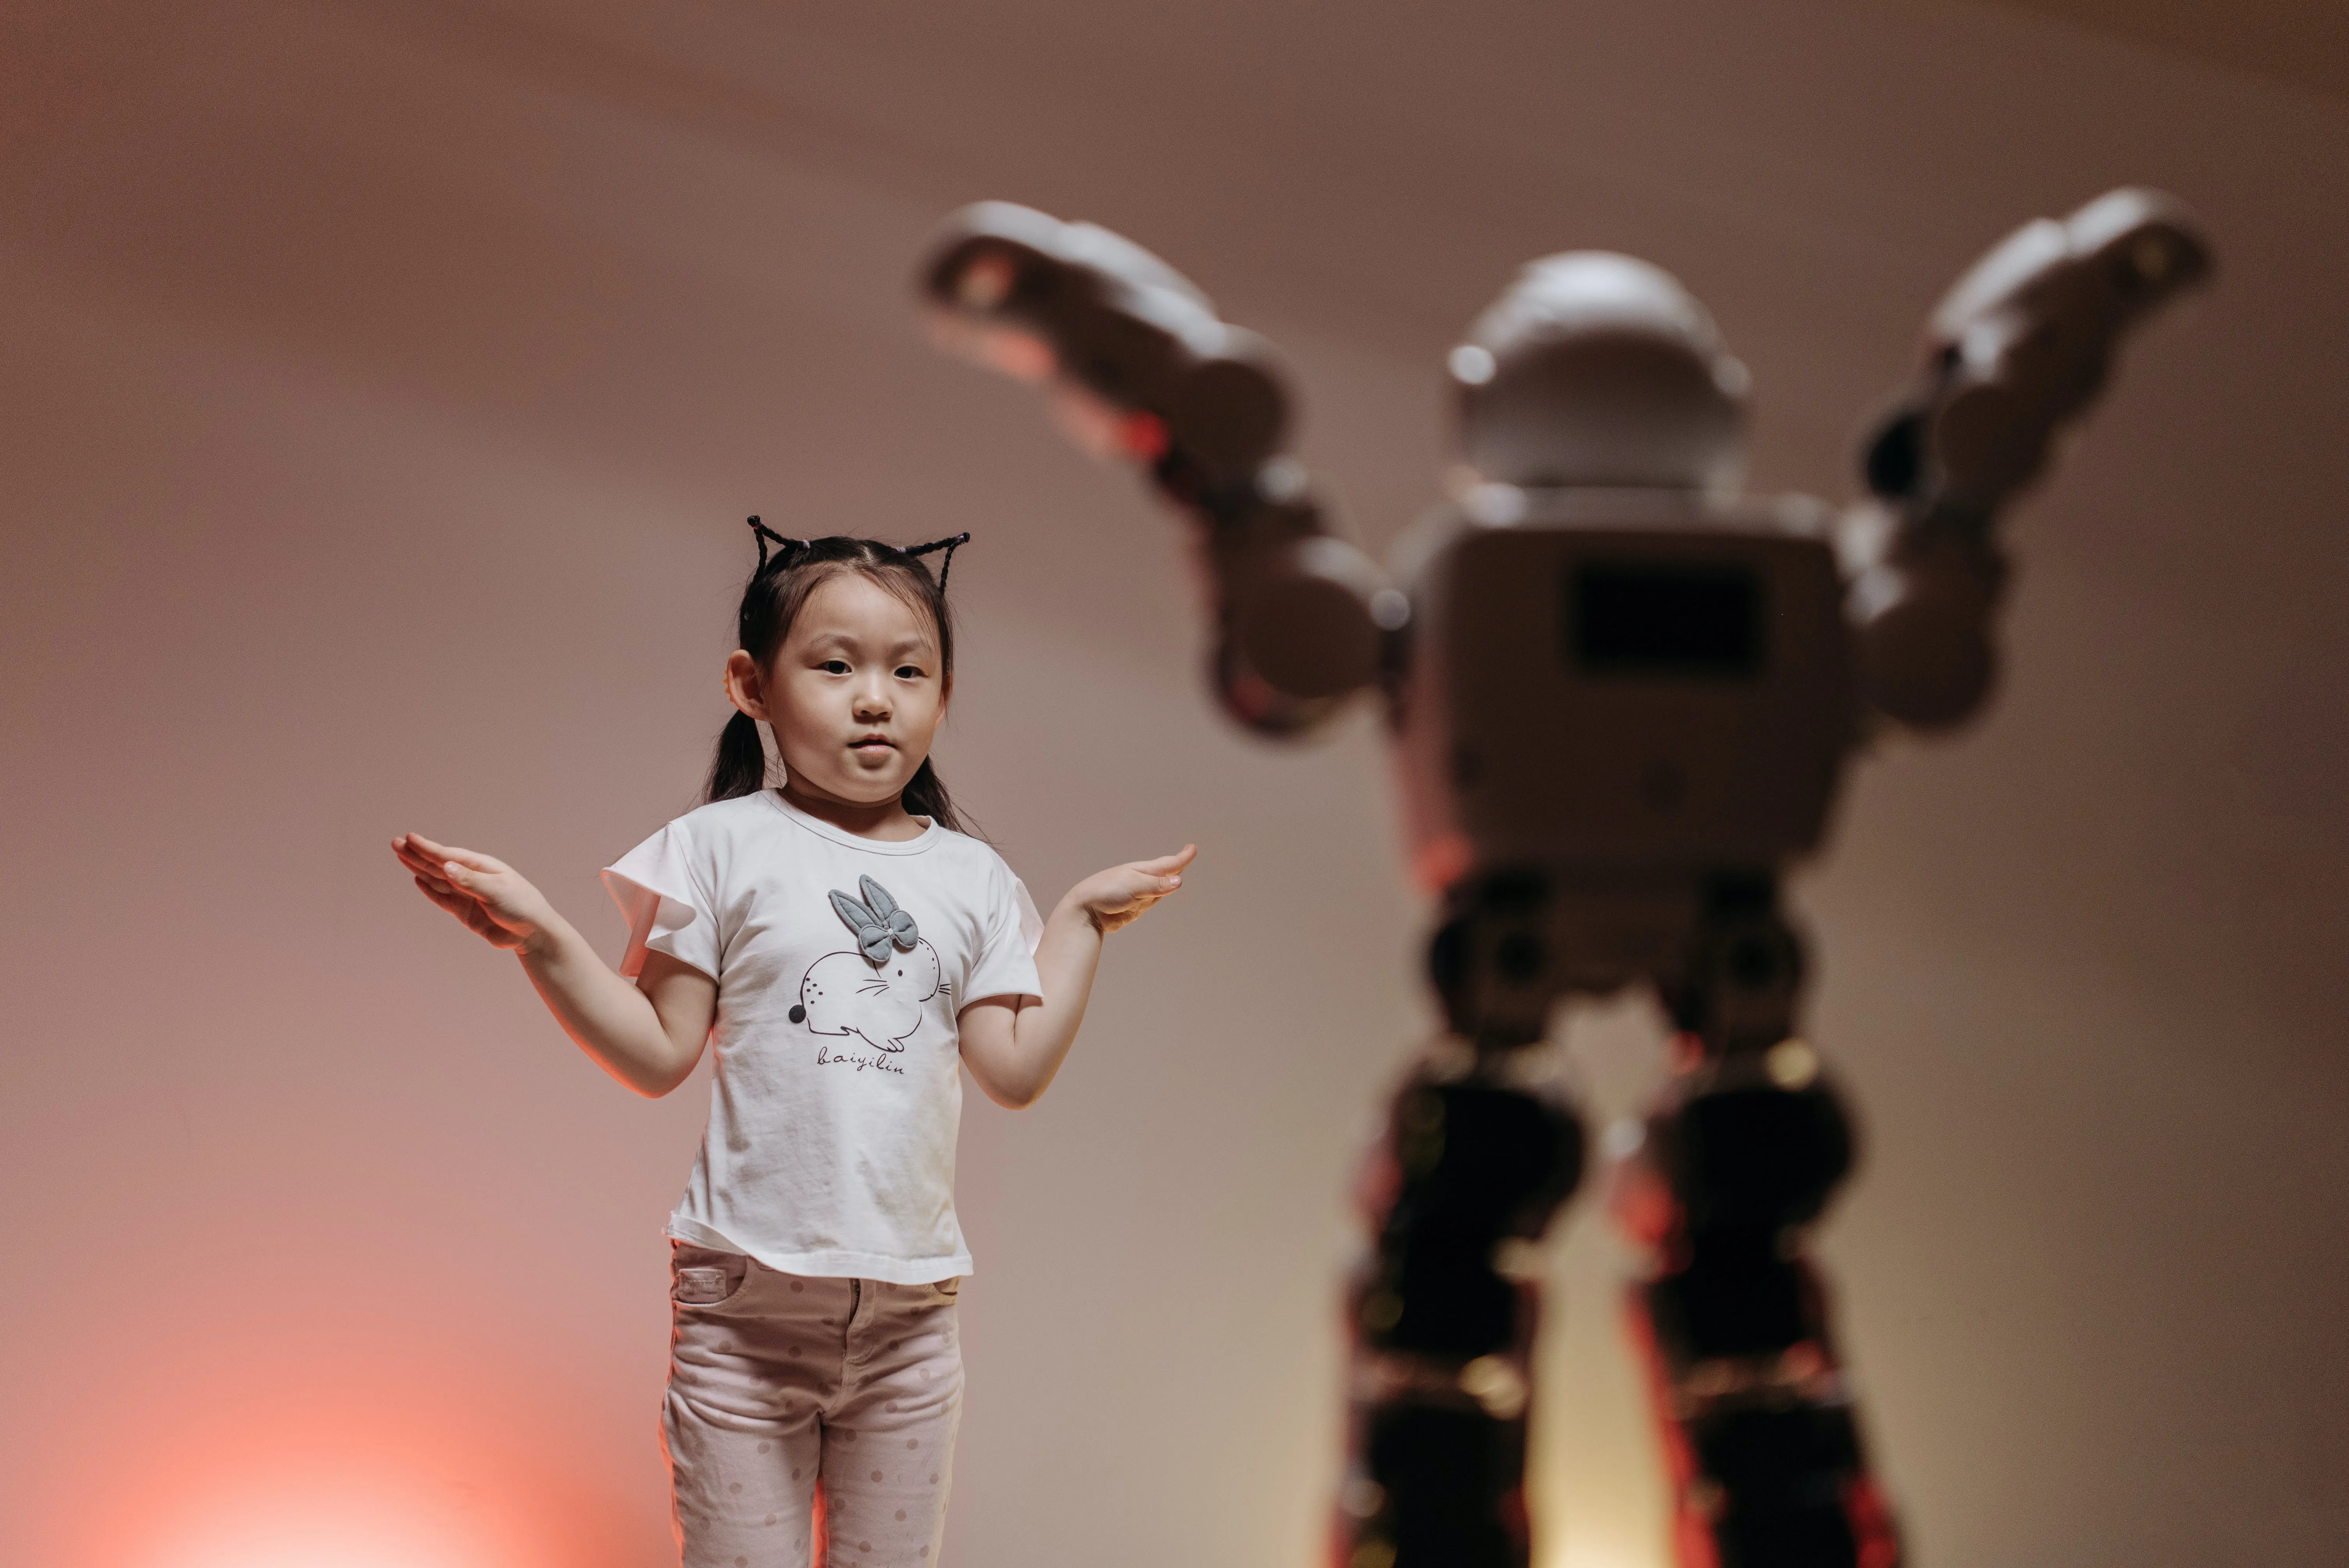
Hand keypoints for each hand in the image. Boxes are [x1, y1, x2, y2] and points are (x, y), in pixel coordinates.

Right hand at [392, 832, 559, 952]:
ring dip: (419, 869)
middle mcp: (472, 878)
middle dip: (417, 855)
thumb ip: (470, 881)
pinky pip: (443, 898)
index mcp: (482, 867)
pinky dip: (430, 890)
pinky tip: (417, 880)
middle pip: (439, 865)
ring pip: (437, 880)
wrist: (532, 933)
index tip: (409, 839)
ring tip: (401, 857)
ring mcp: (467, 895)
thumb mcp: (497, 892)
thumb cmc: (522, 906)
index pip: (449, 856)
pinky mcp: (465, 911)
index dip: (428, 848)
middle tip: (395, 844)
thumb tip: (446, 867)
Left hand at [1063, 844, 1196, 936]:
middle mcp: (1142, 881)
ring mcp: (1138, 896)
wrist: (1085, 911)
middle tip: (1186, 856)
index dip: (1182, 857)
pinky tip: (1147, 899)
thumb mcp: (1135, 885)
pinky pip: (1148, 905)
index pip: (1168, 864)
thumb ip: (1157, 885)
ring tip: (1167, 875)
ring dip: (1163, 887)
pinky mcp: (1133, 910)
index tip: (1192, 848)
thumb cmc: (1106, 891)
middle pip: (1165, 877)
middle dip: (1176, 867)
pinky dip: (1151, 902)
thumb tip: (1179, 881)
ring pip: (1158, 893)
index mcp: (1142, 870)